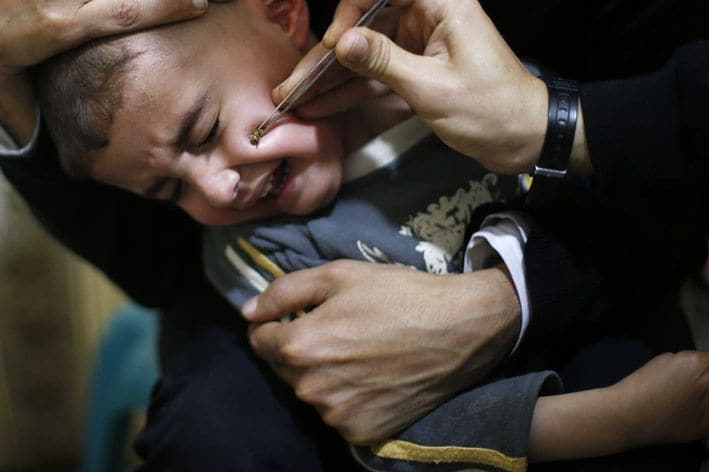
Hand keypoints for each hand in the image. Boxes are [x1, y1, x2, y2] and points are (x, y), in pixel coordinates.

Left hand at [241, 260, 520, 444]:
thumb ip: (285, 291)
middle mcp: (311, 388)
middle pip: (283, 368)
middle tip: (336, 330)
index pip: (258, 341)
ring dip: (322, 375)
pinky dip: (346, 398)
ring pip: (310, 392)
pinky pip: (338, 414)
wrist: (459, 328)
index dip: (272, 324)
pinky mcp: (362, 432)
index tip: (294, 316)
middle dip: (298, 349)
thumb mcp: (339, 275)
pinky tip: (372, 376)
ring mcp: (337, 415)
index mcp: (300, 346)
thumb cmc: (399, 294)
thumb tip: (249, 311)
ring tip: (358, 352)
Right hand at [272, 0, 555, 174]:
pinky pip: (376, 76)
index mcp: (441, 5)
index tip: (337, 41)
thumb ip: (385, 62)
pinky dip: (351, 91)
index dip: (354, 3)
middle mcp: (426, 18)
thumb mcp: (434, 88)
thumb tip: (341, 41)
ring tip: (294, 97)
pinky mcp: (417, 73)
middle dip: (328, 52)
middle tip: (294, 81)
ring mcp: (419, 46)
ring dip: (332, 76)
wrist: (528, 140)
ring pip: (365, 52)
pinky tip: (320, 106)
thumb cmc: (492, 110)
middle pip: (365, 22)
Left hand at [612, 327, 708, 447]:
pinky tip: (669, 393)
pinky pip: (682, 365)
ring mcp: (677, 356)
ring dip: (698, 378)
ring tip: (682, 400)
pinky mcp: (662, 357)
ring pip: (700, 365)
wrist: (625, 412)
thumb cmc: (668, 422)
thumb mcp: (705, 424)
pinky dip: (682, 376)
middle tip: (702, 403)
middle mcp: (696, 359)